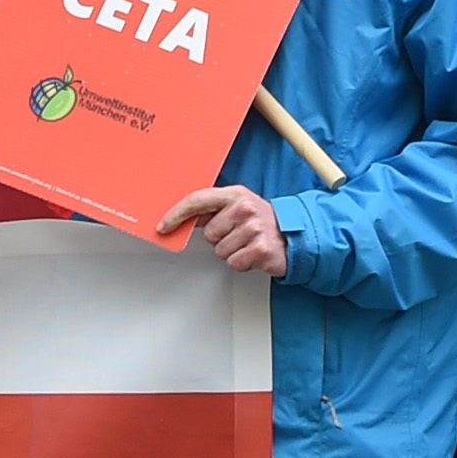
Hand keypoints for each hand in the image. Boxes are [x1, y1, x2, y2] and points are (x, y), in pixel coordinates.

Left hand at [157, 184, 290, 276]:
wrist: (293, 235)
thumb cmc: (261, 221)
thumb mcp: (237, 206)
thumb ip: (211, 210)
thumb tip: (182, 218)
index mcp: (234, 194)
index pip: (197, 200)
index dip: (176, 214)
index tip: (163, 226)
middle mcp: (244, 208)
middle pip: (209, 233)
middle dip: (220, 238)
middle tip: (237, 235)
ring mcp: (254, 228)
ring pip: (220, 251)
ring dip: (231, 252)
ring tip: (246, 244)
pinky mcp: (260, 249)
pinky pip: (234, 263)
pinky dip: (241, 263)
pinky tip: (252, 254)